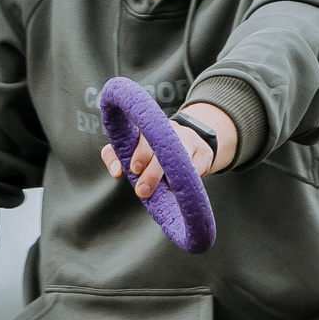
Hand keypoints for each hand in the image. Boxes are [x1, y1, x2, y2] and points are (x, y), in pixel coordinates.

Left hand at [102, 101, 232, 196]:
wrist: (190, 140)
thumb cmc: (153, 148)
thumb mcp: (131, 147)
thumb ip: (114, 156)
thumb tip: (116, 171)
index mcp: (149, 126)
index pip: (144, 135)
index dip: (140, 152)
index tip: (134, 169)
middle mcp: (170, 129)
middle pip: (163, 149)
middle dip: (152, 172)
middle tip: (142, 190)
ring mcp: (189, 139)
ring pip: (181, 158)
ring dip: (171, 178)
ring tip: (163, 193)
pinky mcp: (204, 152)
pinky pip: (196, 168)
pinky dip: (187, 180)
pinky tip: (179, 189)